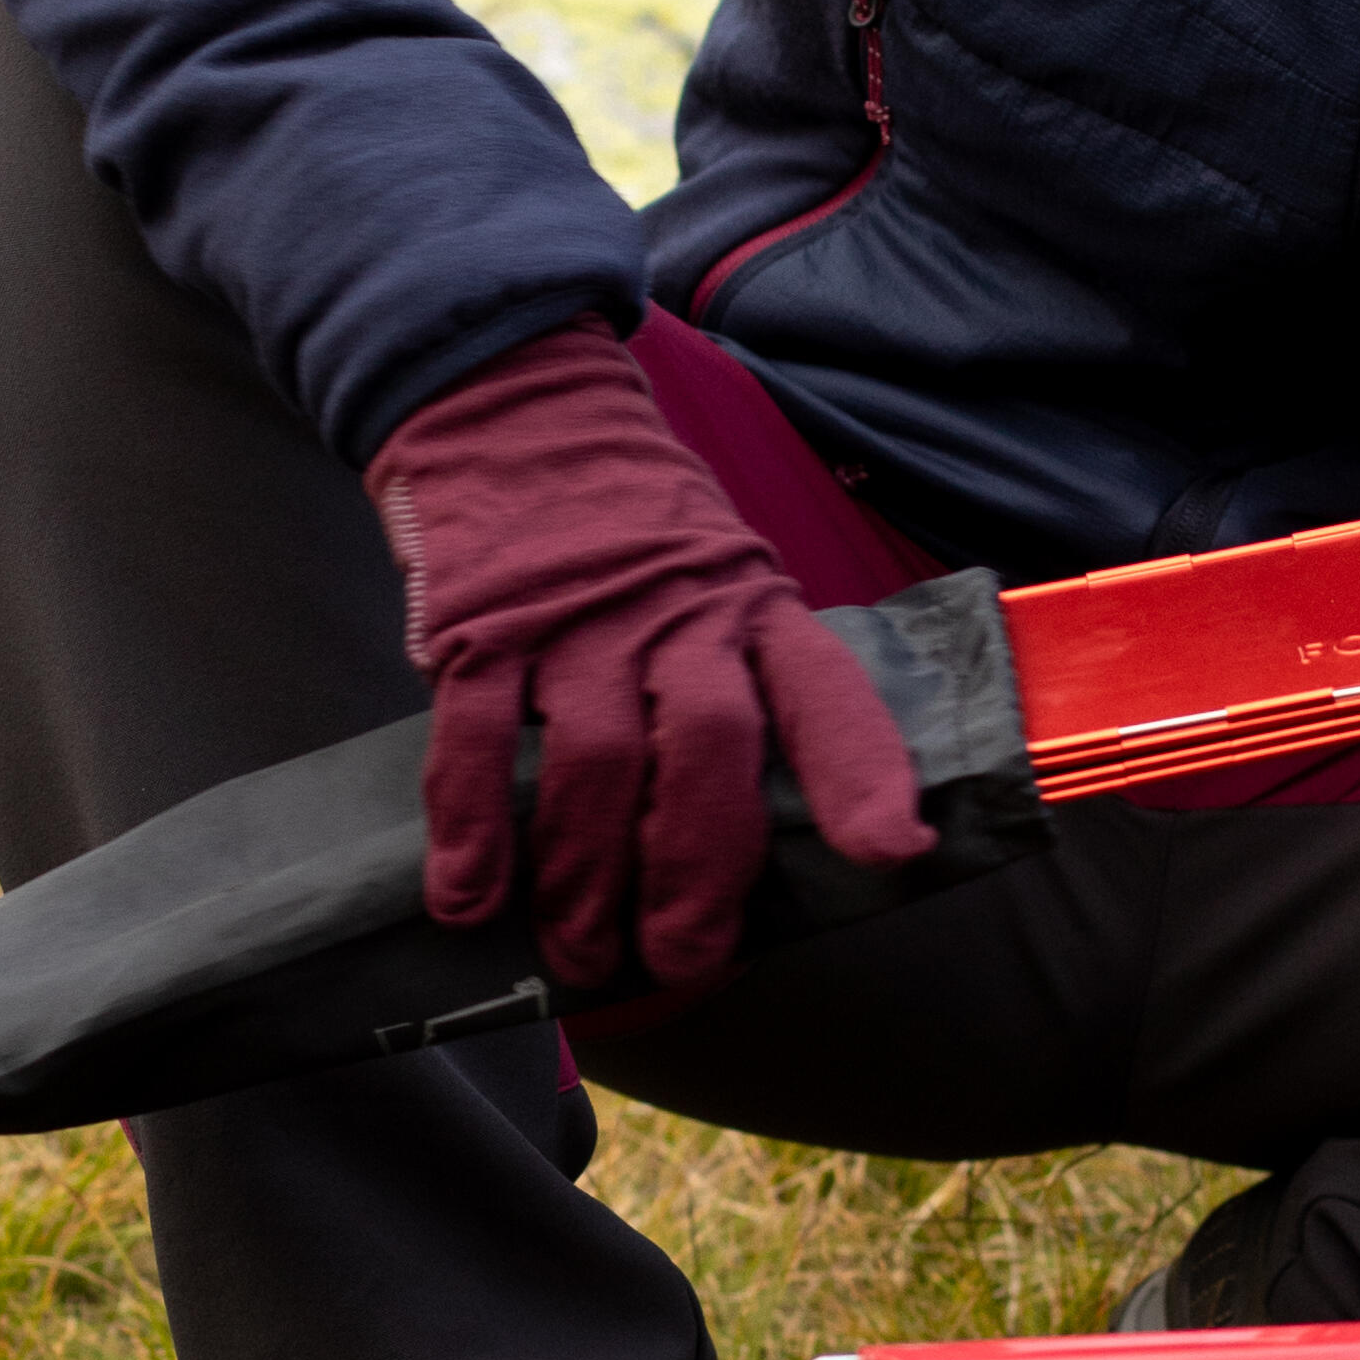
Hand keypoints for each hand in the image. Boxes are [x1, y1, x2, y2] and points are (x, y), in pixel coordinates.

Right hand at [367, 317, 933, 990]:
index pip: (824, 690)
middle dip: (698, 874)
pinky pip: (478, 740)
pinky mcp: (482, 623)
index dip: (861, 772)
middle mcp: (677, 612)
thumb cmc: (627, 527)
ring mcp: (577, 618)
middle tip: (678, 958)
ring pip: (597, 765)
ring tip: (579, 957)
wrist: (511, 401)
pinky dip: (472, 830)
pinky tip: (468, 900)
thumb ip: (735, 679)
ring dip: (584, 880)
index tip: (892, 852)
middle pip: (709, 749)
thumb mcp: (716, 574)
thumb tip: (733, 845)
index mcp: (751, 604)